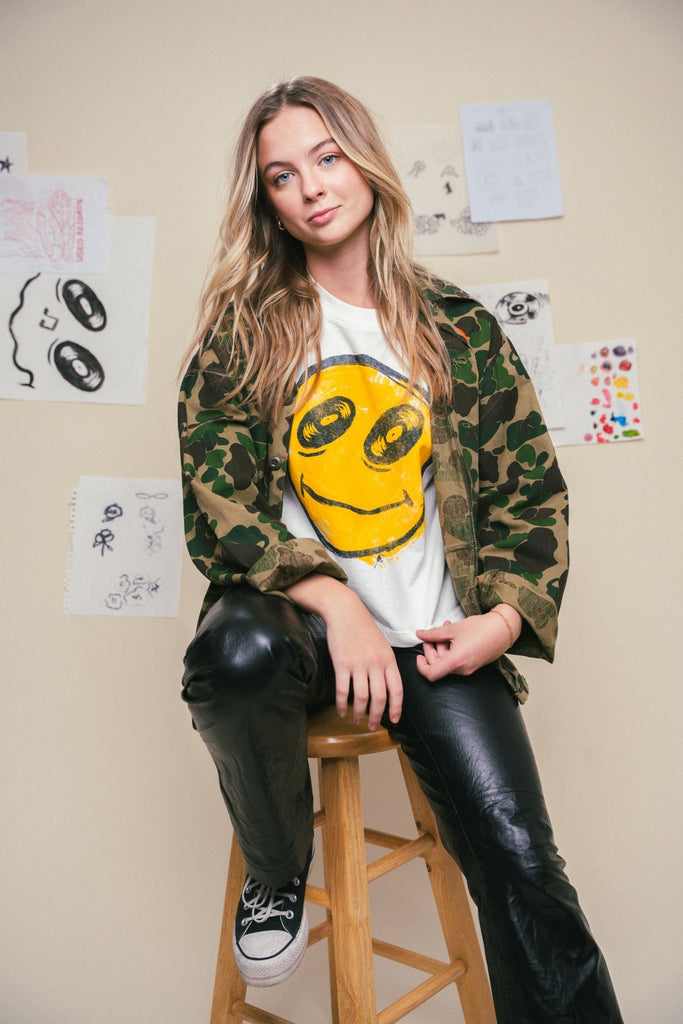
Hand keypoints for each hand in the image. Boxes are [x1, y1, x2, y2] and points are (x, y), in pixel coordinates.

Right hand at [285, 575, 402, 729]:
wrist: (345, 611)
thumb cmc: (364, 628)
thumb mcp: (382, 645)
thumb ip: (387, 664)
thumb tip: (389, 687)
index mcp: (388, 659)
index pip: (397, 690)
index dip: (396, 708)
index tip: (394, 719)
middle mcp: (375, 663)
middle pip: (380, 698)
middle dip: (377, 716)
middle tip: (373, 726)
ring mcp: (358, 663)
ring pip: (362, 697)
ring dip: (360, 713)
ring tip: (357, 720)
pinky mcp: (341, 663)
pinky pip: (343, 690)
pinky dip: (342, 704)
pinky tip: (341, 711)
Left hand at [415, 605, 520, 681]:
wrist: (504, 629)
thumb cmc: (482, 628)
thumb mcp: (453, 629)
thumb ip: (433, 634)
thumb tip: (420, 634)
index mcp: (456, 661)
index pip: (431, 674)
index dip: (421, 667)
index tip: (419, 656)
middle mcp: (463, 669)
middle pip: (438, 666)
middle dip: (431, 651)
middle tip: (430, 636)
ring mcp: (469, 669)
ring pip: (447, 663)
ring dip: (441, 648)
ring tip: (444, 629)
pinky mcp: (473, 665)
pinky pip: (456, 662)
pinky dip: (450, 650)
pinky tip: (452, 636)